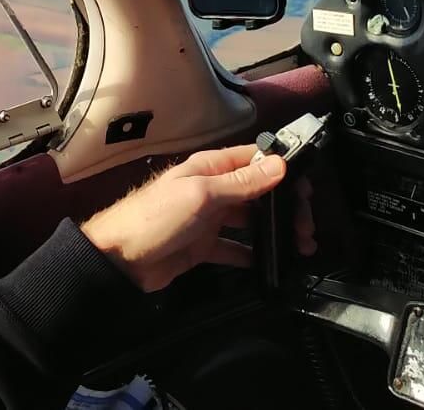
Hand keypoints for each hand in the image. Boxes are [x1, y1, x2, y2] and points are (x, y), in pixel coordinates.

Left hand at [80, 145, 313, 291]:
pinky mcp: (204, 246)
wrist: (118, 261)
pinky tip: (272, 263)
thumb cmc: (154, 218)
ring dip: (275, 231)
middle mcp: (212, 189)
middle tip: (306, 227)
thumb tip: (279, 164)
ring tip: (299, 246)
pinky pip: (236, 248)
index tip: (306, 188)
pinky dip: (254, 255)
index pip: (255, 159)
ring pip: (251, 221)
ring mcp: (208, 219)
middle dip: (285, 206)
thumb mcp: (201, 195)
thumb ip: (241, 183)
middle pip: (258, 191)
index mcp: (209, 168)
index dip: (283, 169)